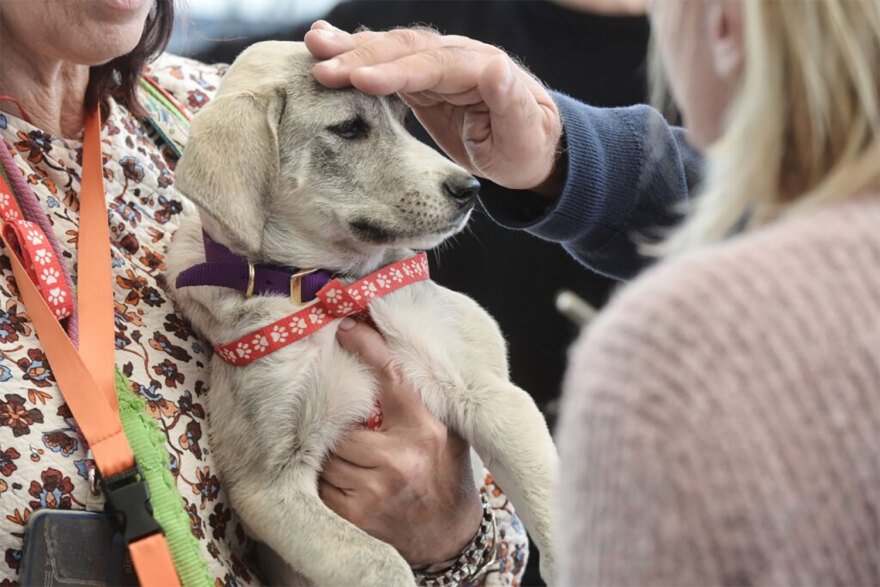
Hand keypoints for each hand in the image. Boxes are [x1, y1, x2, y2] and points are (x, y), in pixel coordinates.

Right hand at [304, 21, 564, 196]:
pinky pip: (387, 62)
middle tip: (321, 65)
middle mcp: (457, 58)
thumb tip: (497, 67)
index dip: (397, 71)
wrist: (527, 147)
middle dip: (363, 55)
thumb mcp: (525, 133)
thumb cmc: (526, 148)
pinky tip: (325, 43)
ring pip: (391, 50)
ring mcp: (438, 65)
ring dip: (352, 47)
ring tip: (313, 45)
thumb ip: (511, 101)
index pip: (434, 66)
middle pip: (405, 50)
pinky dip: (358, 53)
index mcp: (482, 70)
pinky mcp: (422, 79)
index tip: (361, 80)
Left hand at [320, 318, 482, 565]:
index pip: (391, 376)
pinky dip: (324, 478)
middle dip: (340, 421)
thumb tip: (385, 352)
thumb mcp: (447, 432)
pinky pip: (322, 484)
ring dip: (329, 450)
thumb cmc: (446, 475)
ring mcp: (376, 490)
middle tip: (341, 418)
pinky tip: (341, 478)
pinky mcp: (356, 515)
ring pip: (328, 452)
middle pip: (344, 421)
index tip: (346, 327)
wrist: (449, 538)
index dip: (366, 347)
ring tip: (345, 452)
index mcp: (425, 431)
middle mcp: (401, 459)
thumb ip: (420, 401)